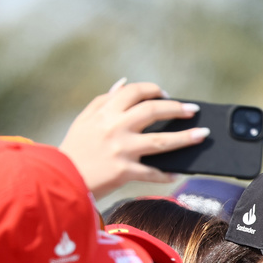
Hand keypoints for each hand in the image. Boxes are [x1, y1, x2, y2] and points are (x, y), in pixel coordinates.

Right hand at [59, 80, 208, 196]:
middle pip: (153, 111)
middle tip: (193, 110)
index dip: (155, 91)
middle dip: (177, 109)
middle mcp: (116, 128)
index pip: (136, 92)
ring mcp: (122, 150)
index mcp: (106, 112)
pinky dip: (167, 174)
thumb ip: (104, 100)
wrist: (60, 180)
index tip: (167, 95)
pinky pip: (153, 173)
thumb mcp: (84, 120)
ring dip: (185, 137)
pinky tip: (178, 172)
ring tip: (202, 134)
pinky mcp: (125, 172)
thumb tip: (123, 82)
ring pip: (161, 141)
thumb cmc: (73, 150)